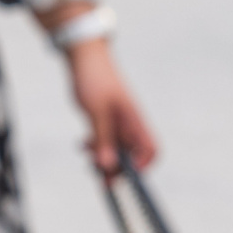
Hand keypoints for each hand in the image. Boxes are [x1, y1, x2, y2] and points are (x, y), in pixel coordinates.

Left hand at [66, 38, 157, 174]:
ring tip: (87, 158)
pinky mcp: (106, 116)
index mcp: (133, 120)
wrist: (84, 55)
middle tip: (98, 176)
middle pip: (131, 154)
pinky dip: (96, 144)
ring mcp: (118, 119)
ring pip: (116, 147)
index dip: (142, 165)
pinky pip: (105, 137)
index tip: (123, 174)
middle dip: (116, 167)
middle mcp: (129, 122)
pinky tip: (82, 144)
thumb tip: (108, 166)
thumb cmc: (93, 79)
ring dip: (104, 157)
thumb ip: (102, 139)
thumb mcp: (95, 112)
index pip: (150, 150)